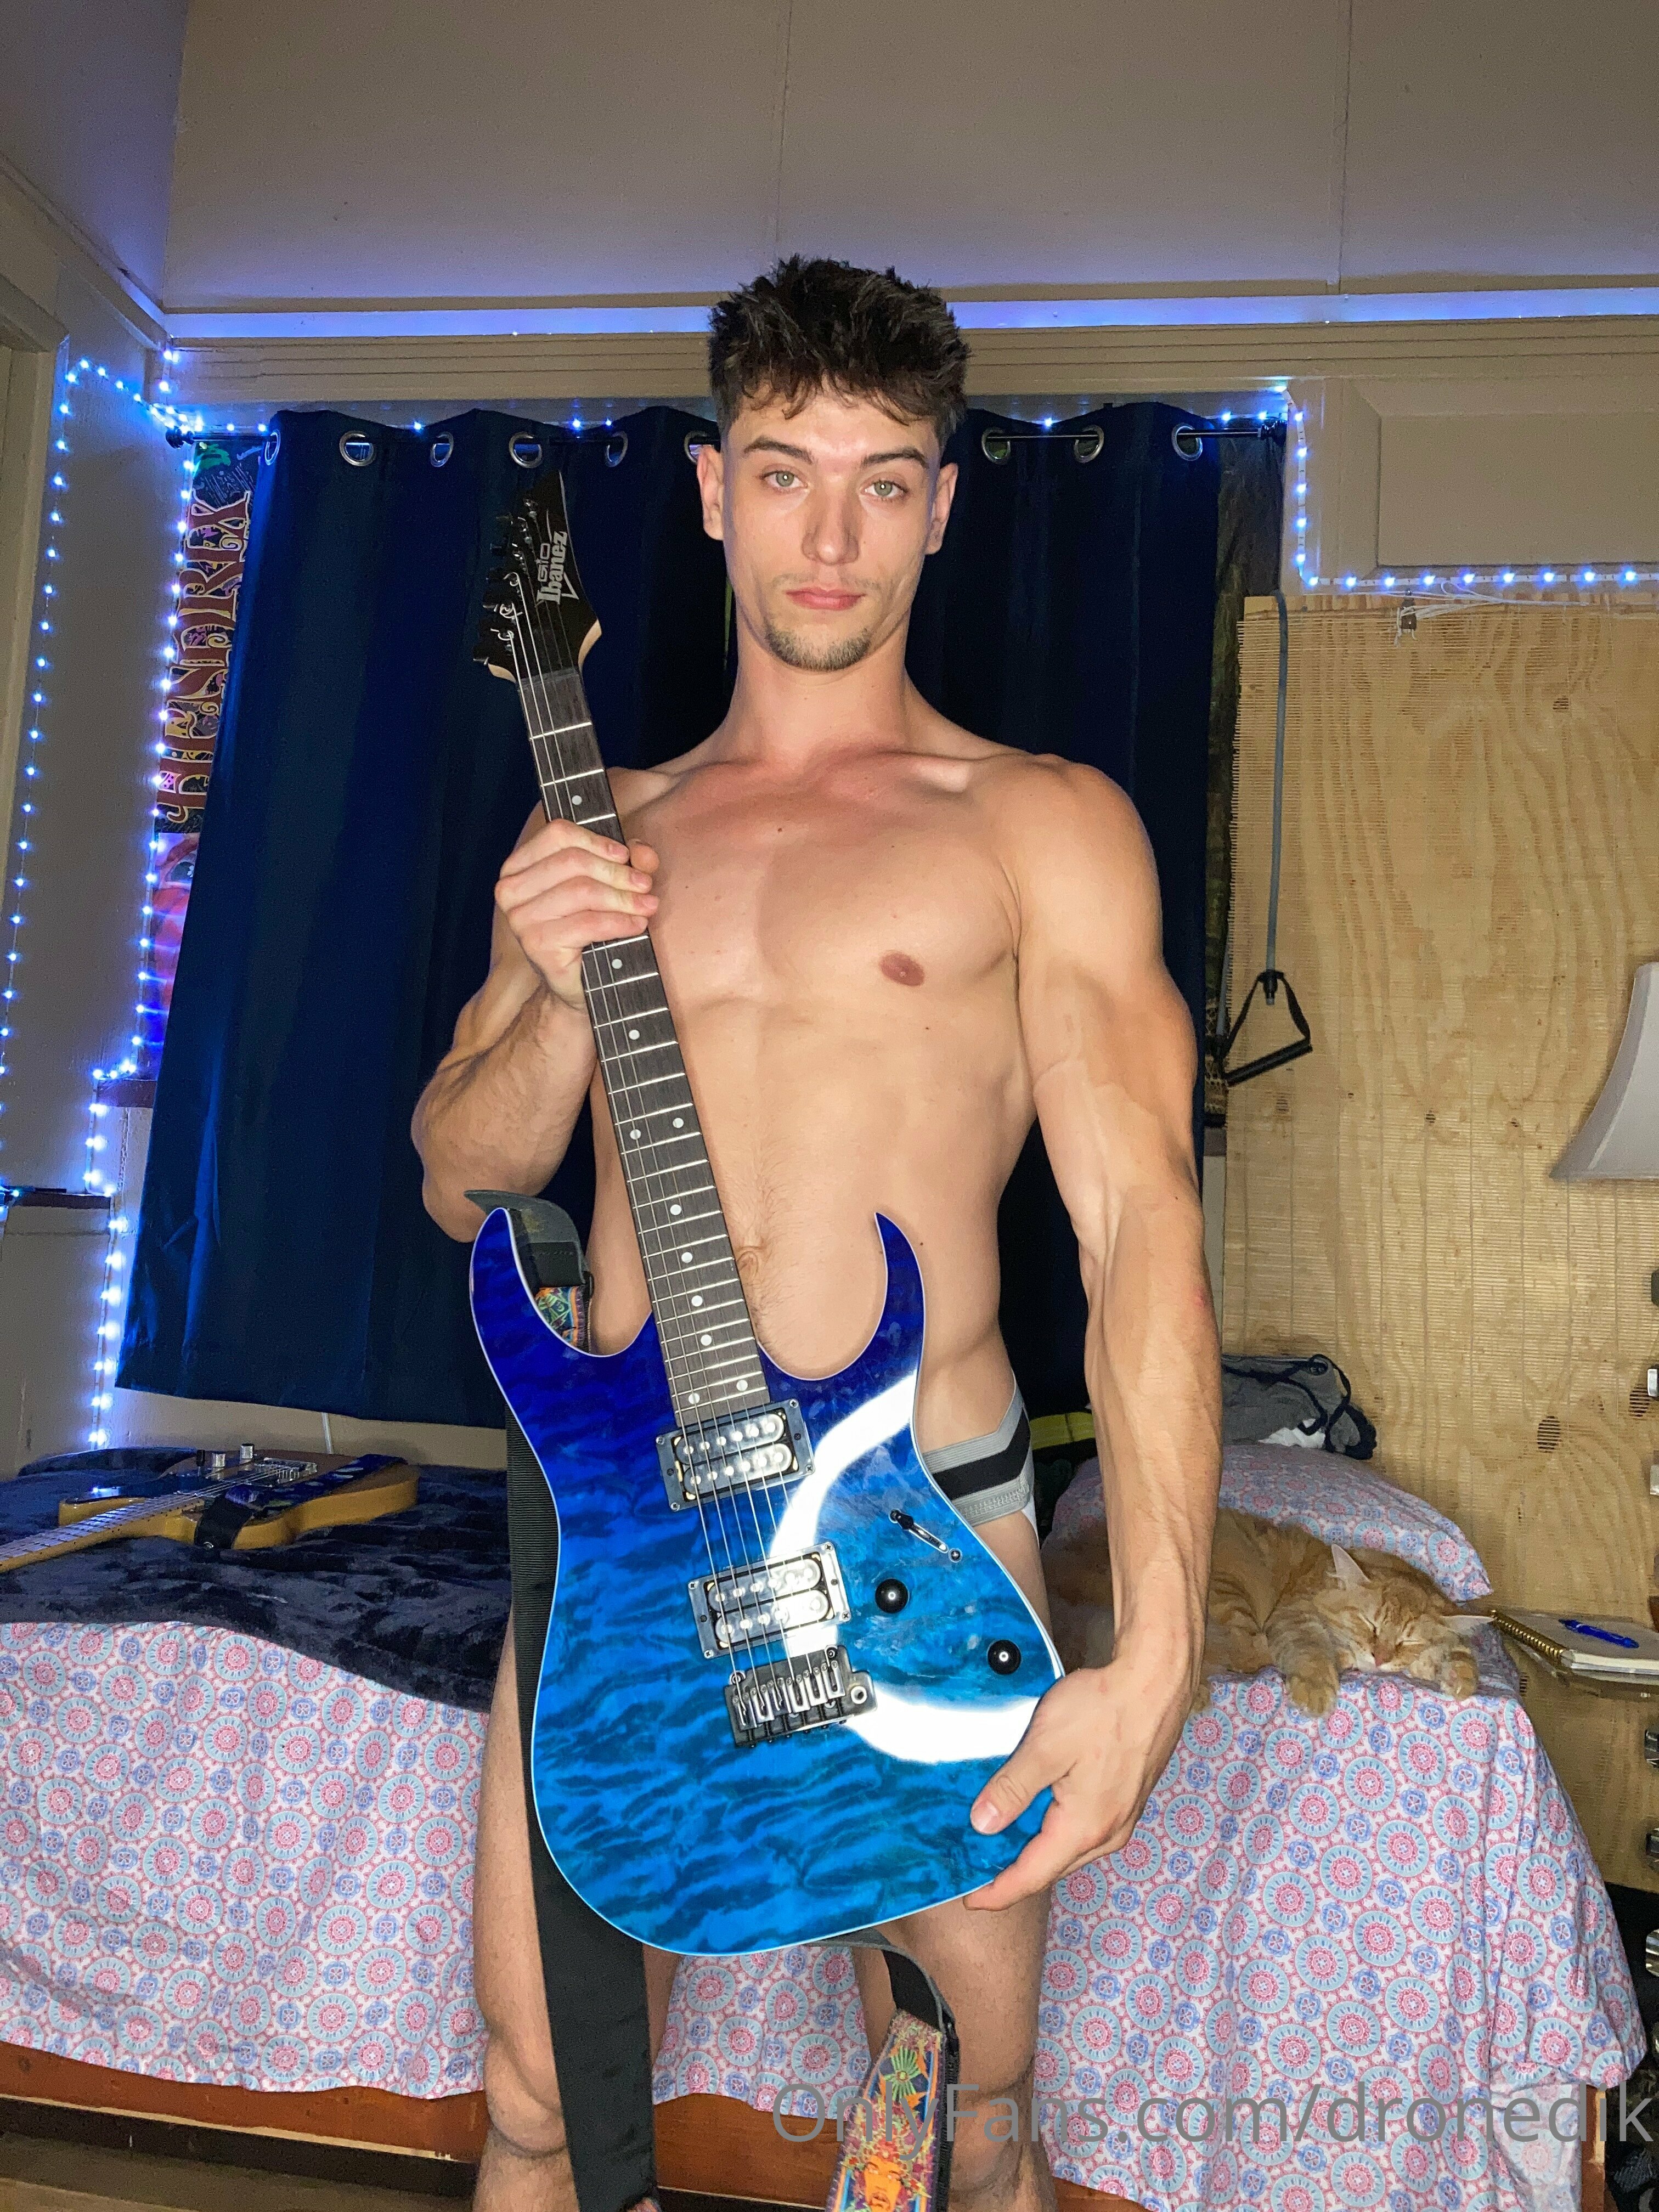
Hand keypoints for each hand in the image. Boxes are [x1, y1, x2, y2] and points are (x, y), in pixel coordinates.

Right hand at [495, 819, 658, 1008]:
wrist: (580, 982)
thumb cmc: (590, 929)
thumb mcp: (608, 885)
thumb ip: (626, 862)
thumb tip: (642, 851)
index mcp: (519, 866)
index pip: (557, 835)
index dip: (596, 841)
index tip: (625, 855)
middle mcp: (511, 890)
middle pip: (573, 862)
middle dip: (616, 872)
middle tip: (645, 884)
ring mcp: (520, 919)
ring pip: (582, 891)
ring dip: (622, 897)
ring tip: (647, 906)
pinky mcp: (537, 945)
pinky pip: (587, 924)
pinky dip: (619, 922)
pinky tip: (637, 925)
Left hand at [963, 1645, 1193, 1909]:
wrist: (1155, 1682)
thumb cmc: (1103, 1710)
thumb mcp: (1045, 1747)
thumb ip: (1012, 1788)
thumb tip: (982, 1826)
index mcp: (1084, 1828)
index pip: (1032, 1876)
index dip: (998, 1892)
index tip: (969, 1900)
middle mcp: (1108, 1832)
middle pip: (1051, 1867)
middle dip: (1013, 1873)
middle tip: (976, 1868)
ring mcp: (1122, 1817)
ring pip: (1069, 1848)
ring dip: (1036, 1849)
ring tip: (1001, 1841)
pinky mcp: (1127, 1798)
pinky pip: (1084, 1829)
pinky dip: (1056, 1830)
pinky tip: (1039, 1811)